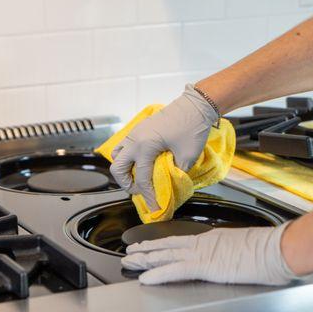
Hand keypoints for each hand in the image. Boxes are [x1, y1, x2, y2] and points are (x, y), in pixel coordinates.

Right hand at [110, 84, 218, 209]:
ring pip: (117, 156)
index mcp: (146, 146)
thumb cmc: (192, 128)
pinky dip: (128, 158)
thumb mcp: (188, 156)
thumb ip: (176, 172)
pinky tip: (140, 163)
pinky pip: (124, 147)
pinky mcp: (138, 129)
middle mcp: (135, 140)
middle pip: (118, 168)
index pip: (142, 178)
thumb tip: (169, 182)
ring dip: (124, 170)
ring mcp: (134, 133)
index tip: (154, 206)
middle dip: (127, 184)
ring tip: (137, 177)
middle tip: (140, 190)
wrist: (195, 105)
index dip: (147, 195)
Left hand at [122, 223, 301, 285]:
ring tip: (129, 262)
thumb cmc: (270, 251)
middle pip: (167, 247)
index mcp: (211, 240)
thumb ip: (230, 255)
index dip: (160, 245)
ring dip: (145, 260)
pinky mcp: (205, 266)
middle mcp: (202, 244)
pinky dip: (158, 274)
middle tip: (129, 253)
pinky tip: (145, 278)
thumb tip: (228, 260)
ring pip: (165, 256)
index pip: (179, 243)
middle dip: (146, 251)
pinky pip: (175, 270)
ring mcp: (202, 254)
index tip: (148, 246)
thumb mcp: (244, 250)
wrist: (279, 248)